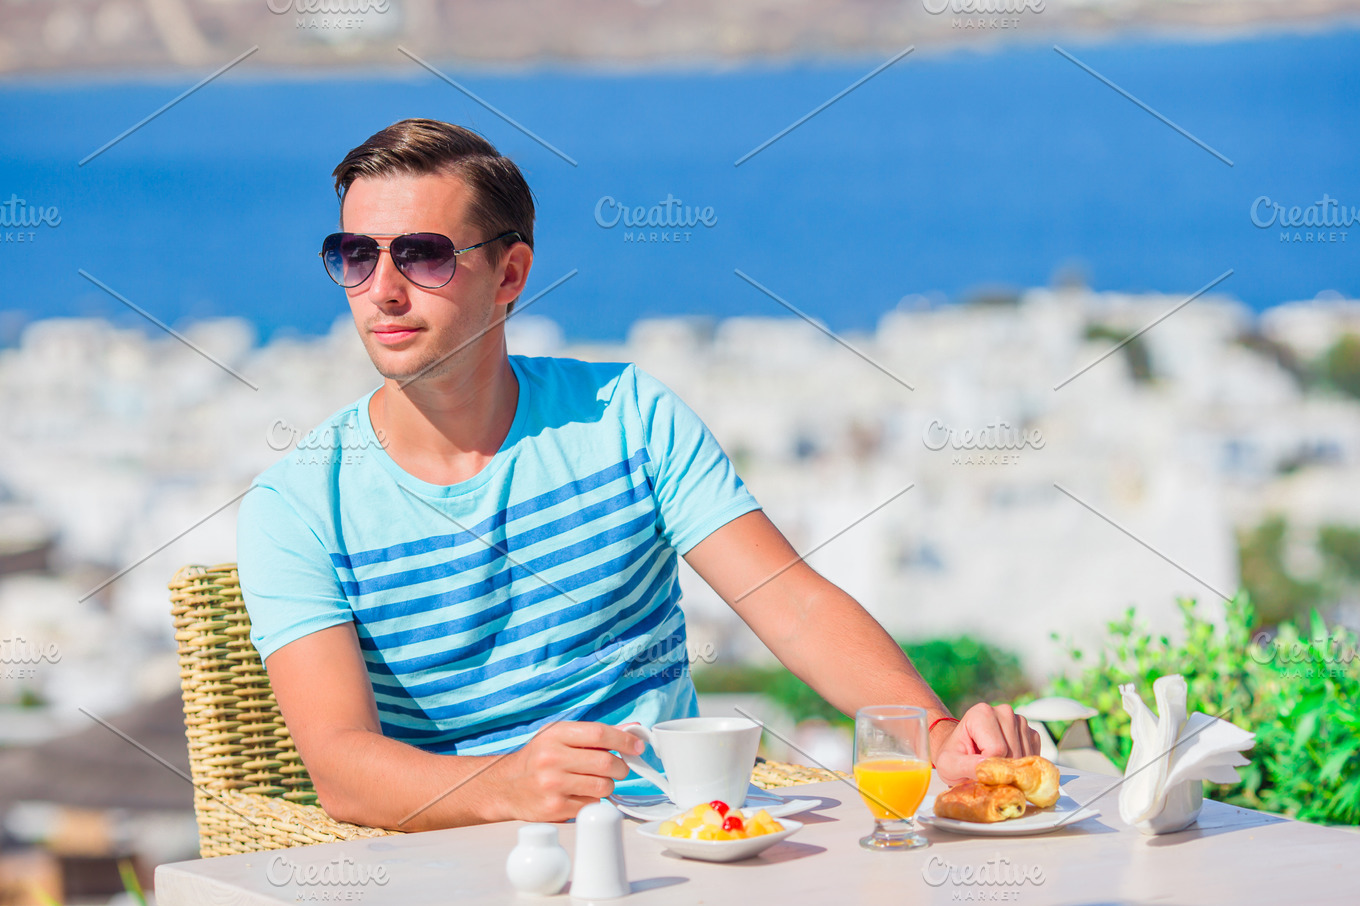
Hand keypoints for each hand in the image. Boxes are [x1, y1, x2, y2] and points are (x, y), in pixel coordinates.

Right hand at [485, 721, 643, 821]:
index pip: (599, 734)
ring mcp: (553, 785)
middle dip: (621, 767)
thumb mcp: (558, 736)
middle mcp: (552, 758)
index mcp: (555, 735)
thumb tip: (632, 731)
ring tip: (595, 781)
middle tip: (618, 768)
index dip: (624, 740)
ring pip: (603, 786)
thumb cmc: (538, 758)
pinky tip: (580, 795)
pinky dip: (593, 801)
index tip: (638, 746)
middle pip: (606, 763)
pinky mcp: (555, 809)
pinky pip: (591, 805)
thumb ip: (592, 734)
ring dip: (608, 785)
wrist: (506, 786)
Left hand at [932, 703, 1041, 785]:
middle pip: (1013, 754)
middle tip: (984, 770)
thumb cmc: (954, 756)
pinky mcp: (1031, 733)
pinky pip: (1034, 757)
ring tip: (993, 765)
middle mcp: (1004, 712)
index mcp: (982, 713)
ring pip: (1025, 758)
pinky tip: (1006, 764)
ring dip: (1012, 771)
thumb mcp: (950, 764)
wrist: (962, 750)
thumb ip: (967, 766)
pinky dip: (1022, 767)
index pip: (997, 750)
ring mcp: (1020, 721)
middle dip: (1001, 771)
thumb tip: (989, 766)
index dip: (987, 767)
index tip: (974, 767)